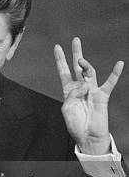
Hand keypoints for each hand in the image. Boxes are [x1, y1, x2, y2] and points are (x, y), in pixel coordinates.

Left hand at [54, 37, 122, 154]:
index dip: (60, 60)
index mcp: (68, 91)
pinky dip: (114, 74)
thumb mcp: (67, 108)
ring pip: (89, 73)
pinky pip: (109, 83)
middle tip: (76, 40)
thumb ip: (72, 94)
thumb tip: (84, 85)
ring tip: (81, 60)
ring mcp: (92, 90)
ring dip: (85, 66)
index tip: (57, 47)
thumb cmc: (75, 124)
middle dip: (76, 53)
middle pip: (77, 67)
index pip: (64, 71)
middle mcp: (80, 88)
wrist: (87, 136)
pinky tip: (119, 64)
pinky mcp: (102, 96)